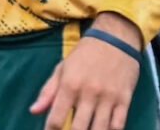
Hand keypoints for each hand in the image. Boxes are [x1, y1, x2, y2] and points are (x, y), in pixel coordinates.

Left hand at [30, 13, 142, 129]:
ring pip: (100, 129)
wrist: (115, 39)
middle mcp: (88, 93)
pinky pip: (119, 125)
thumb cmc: (84, 54)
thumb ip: (48, 91)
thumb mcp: (62, 68)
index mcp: (69, 85)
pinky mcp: (125, 100)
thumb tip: (33, 111)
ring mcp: (108, 98)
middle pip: (79, 128)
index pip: (57, 117)